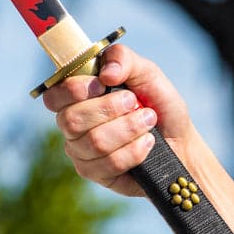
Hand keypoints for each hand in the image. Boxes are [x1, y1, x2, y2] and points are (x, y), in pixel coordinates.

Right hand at [42, 43, 193, 196]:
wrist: (180, 140)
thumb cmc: (158, 103)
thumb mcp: (146, 72)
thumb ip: (123, 59)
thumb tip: (105, 73)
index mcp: (77, 96)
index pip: (53, 96)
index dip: (73, 90)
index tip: (102, 85)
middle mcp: (73, 124)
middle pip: (71, 120)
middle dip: (109, 110)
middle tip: (135, 103)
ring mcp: (81, 151)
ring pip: (93, 143)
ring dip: (127, 129)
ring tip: (147, 122)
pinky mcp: (96, 173)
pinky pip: (109, 164)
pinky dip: (134, 151)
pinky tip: (147, 143)